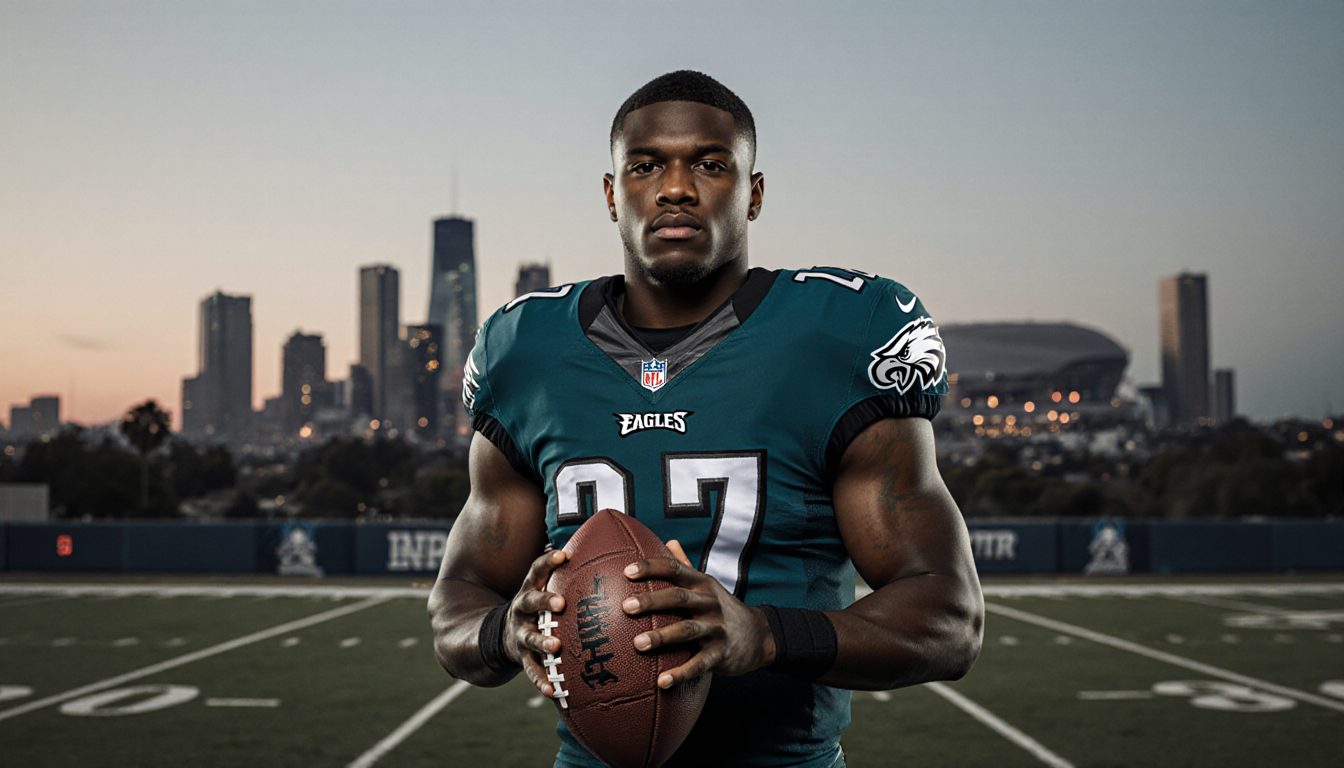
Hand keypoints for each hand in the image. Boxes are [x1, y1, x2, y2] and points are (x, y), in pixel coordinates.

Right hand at [502, 549, 568, 696]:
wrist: (502, 635)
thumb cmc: (538, 607)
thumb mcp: (543, 587)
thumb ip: (566, 572)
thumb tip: (600, 544)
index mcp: (531, 589)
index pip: (537, 570)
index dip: (548, 562)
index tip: (563, 554)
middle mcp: (522, 610)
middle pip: (530, 601)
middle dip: (544, 600)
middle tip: (560, 602)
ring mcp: (520, 634)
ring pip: (529, 637)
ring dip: (542, 642)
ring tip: (554, 648)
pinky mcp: (522, 657)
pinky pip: (531, 671)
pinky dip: (541, 681)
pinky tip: (553, 692)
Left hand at [621, 540, 775, 688]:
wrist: (759, 635)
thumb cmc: (721, 608)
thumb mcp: (707, 584)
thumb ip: (686, 565)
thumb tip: (668, 541)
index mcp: (701, 583)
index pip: (675, 569)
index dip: (651, 568)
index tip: (626, 571)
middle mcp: (709, 602)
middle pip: (678, 597)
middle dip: (652, 601)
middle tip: (626, 607)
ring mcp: (716, 628)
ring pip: (686, 630)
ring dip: (661, 637)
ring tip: (637, 644)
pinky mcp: (720, 653)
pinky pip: (699, 664)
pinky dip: (681, 673)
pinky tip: (662, 682)